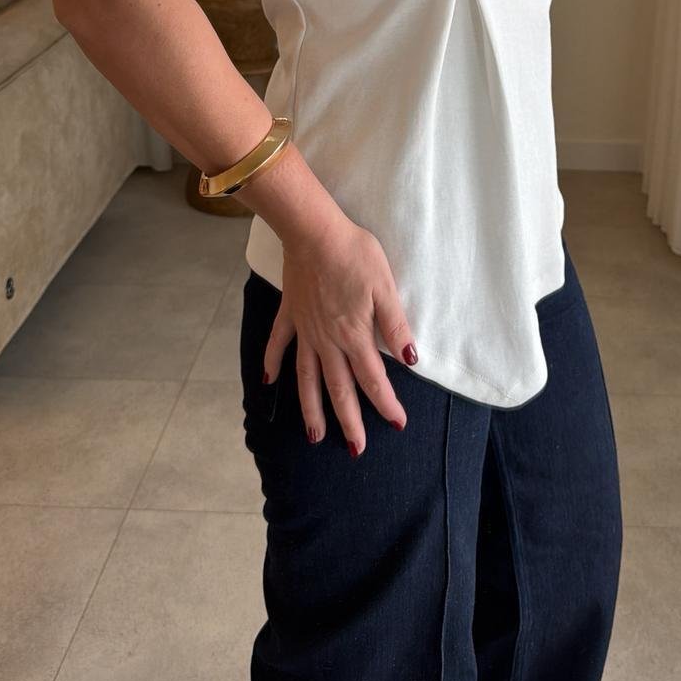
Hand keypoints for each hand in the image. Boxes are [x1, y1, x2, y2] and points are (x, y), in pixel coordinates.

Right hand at [262, 214, 417, 457]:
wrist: (314, 231)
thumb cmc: (354, 254)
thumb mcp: (385, 287)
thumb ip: (395, 325)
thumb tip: (411, 359)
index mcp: (354, 335)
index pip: (373, 379)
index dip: (386, 403)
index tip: (397, 424)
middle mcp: (327, 340)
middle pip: (339, 389)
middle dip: (349, 421)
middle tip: (355, 449)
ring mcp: (305, 329)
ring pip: (307, 377)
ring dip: (311, 408)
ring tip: (315, 435)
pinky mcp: (290, 313)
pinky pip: (278, 343)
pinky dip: (272, 363)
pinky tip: (269, 382)